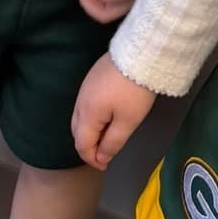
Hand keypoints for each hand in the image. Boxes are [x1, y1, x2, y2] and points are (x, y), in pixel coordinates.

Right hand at [72, 52, 155, 168]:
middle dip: (89, 145)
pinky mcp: (94, 76)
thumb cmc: (134, 91)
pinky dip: (93, 115)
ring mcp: (86, 86)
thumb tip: (101, 158)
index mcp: (87, 114)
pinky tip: (107, 113)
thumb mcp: (127, 121)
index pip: (82, 144)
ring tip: (107, 135)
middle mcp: (81, 100)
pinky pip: (87, 102)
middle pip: (78, 130)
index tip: (105, 165)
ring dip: (90, 129)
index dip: (92, 158)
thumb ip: (112, 142)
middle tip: (105, 152)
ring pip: (81, 116)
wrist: (140, 53)